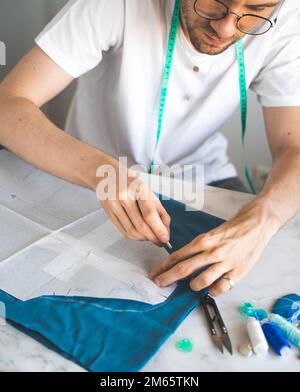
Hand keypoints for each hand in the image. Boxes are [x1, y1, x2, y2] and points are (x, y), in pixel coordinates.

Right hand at [96, 156, 170, 246]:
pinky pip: (123, 231)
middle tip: (160, 242)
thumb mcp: (149, 191)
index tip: (165, 238)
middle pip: (140, 225)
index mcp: (138, 188)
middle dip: (153, 237)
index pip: (149, 214)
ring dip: (144, 238)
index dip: (158, 229)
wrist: (108, 175)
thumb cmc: (132, 183)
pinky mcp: (108, 212)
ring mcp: (114, 204)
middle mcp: (124, 196)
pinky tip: (140, 235)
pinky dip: (134, 236)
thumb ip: (159, 210)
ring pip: (131, 231)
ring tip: (151, 238)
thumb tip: (166, 230)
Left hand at [149, 199, 279, 295]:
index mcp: (203, 240)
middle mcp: (212, 251)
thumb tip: (180, 262)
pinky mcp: (237, 272)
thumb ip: (197, 248)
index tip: (155, 273)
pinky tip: (211, 289)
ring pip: (200, 280)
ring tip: (191, 285)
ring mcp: (225, 262)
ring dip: (191, 286)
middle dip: (168, 278)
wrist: (255, 225)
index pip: (178, 256)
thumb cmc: (232, 230)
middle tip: (159, 283)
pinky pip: (220, 288)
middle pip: (184, 269)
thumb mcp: (211, 235)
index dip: (164, 266)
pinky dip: (213, 291)